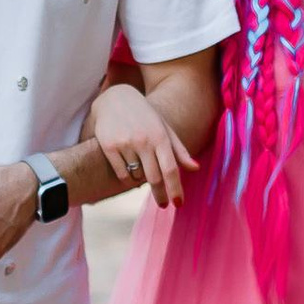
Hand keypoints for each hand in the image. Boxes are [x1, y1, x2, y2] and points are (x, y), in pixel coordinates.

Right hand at [89, 79, 197, 209]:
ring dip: (141, 179)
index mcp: (160, 137)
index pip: (171, 169)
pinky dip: (127, 177)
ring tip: (141, 166)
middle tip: (164, 204)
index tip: (178, 204)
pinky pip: (121, 174)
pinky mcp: (109, 147)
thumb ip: (179, 150)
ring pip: (137, 177)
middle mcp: (143, 140)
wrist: (115, 98)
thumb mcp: (164, 128)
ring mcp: (125, 144)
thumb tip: (195, 169)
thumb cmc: (145, 116)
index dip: (175, 189)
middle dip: (161, 195)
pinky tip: (128, 168)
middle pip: (155, 178)